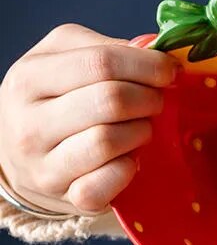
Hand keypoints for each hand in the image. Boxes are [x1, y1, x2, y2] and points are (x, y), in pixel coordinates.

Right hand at [0, 23, 177, 215]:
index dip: (147, 65)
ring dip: (141, 132)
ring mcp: (46, 166)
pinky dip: (130, 168)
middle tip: (157, 101)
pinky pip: (110, 181)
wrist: (19, 157)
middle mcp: (30, 123)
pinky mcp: (69, 198)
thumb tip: (151, 47)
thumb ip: (105, 48)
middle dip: (149, 98)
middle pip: (111, 100)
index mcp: (30, 78)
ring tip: (141, 128)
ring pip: (110, 140)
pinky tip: (131, 159)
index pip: (101, 62)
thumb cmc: (53, 100)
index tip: (170, 70)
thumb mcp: (64, 60)